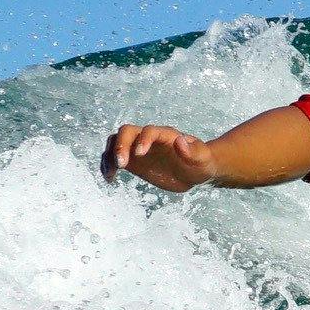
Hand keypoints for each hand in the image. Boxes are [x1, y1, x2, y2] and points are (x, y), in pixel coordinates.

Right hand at [100, 123, 220, 192]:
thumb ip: (193, 151)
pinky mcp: (133, 160)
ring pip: (116, 141)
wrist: (194, 171)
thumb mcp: (202, 160)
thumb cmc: (200, 163)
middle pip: (127, 131)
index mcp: (166, 135)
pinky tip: (109, 178)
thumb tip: (180, 140)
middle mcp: (148, 138)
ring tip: (111, 172)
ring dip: (110, 154)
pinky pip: (114, 157)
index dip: (143, 140)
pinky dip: (108, 165)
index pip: (150, 131)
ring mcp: (138, 147)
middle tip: (122, 165)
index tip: (139, 155)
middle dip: (121, 145)